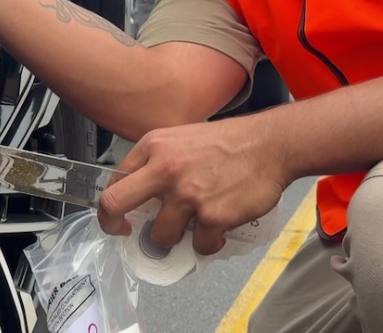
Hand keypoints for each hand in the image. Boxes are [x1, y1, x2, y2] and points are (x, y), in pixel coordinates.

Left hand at [97, 117, 287, 254]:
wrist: (269, 144)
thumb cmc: (228, 142)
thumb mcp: (180, 138)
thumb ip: (157, 162)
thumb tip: (140, 193)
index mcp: (153, 146)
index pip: (115, 181)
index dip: (112, 205)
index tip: (120, 217)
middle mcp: (164, 169)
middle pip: (114, 204)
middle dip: (115, 226)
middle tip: (128, 234)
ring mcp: (187, 194)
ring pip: (160, 236)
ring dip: (174, 238)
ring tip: (192, 226)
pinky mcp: (212, 216)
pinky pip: (199, 245)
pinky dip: (207, 243)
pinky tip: (217, 229)